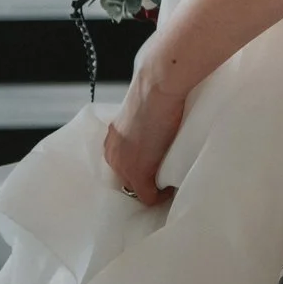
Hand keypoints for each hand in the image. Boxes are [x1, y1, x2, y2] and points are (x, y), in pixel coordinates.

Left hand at [103, 65, 185, 206]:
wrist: (159, 86)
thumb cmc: (156, 91)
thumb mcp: (142, 113)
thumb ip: (140, 130)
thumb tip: (153, 137)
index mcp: (112, 139)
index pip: (122, 165)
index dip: (140, 168)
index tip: (153, 169)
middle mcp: (112, 153)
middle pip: (126, 181)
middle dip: (144, 180)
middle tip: (161, 178)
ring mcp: (123, 165)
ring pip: (136, 189)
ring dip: (152, 186)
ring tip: (167, 181)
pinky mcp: (138, 173)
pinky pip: (147, 197)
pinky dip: (160, 196)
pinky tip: (170, 188)